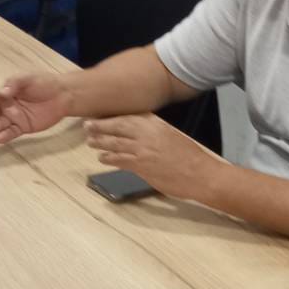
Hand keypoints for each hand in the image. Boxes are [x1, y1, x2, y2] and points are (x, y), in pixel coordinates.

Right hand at [0, 73, 74, 142]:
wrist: (62, 96)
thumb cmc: (44, 84)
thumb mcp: (27, 79)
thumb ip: (14, 83)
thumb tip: (3, 93)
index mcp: (4, 93)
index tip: (0, 97)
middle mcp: (5, 106)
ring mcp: (13, 118)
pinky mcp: (21, 128)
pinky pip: (10, 133)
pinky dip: (3, 137)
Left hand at [83, 113, 228, 202]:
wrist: (201, 173)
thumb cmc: (189, 157)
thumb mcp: (170, 136)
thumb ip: (153, 132)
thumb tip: (136, 134)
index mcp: (155, 124)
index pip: (128, 116)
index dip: (111, 116)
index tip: (99, 115)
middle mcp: (147, 133)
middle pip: (117, 126)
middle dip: (100, 126)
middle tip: (87, 125)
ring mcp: (143, 149)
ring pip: (115, 142)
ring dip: (100, 142)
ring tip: (90, 141)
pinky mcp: (141, 165)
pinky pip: (120, 160)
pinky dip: (109, 158)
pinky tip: (102, 158)